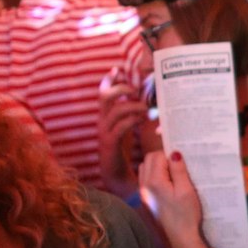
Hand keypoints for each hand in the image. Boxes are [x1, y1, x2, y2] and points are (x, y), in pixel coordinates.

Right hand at [97, 73, 150, 199]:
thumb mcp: (127, 129)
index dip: (108, 80)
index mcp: (105, 118)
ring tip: (145, 107)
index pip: (102, 94)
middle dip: (119, 88)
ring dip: (131, 105)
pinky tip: (142, 120)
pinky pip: (120, 126)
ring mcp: (105, 133)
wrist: (117, 178)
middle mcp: (102, 123)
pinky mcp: (110, 144)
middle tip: (134, 89)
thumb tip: (144, 100)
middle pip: (104, 97)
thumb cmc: (124, 153)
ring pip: (114, 110)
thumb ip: (131, 115)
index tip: (116, 69)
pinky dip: (132, 120)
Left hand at [140, 150, 208, 247]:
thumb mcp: (186, 190)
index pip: (157, 156)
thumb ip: (179, 170)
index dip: (170, 155)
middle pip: (149, 160)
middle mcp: (144, 186)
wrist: (180, 238)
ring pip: (146, 168)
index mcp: (154, 181)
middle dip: (163, 158)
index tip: (182, 161)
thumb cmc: (186, 215)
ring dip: (158, 166)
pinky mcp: (146, 200)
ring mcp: (143, 193)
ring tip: (173, 175)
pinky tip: (168, 184)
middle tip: (179, 166)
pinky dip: (155, 175)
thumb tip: (174, 152)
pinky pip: (146, 179)